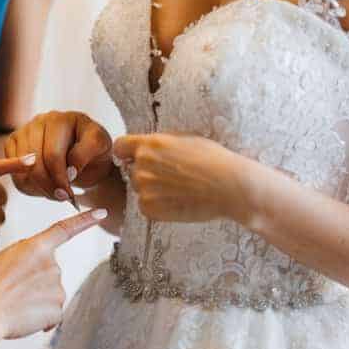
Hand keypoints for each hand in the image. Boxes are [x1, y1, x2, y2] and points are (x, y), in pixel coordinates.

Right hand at [0, 207, 107, 340]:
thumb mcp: (3, 258)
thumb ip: (26, 256)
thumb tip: (36, 267)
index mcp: (35, 247)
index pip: (65, 229)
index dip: (85, 220)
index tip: (101, 213)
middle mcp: (51, 264)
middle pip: (51, 272)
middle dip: (36, 282)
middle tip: (14, 290)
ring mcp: (56, 286)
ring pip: (52, 294)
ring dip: (38, 301)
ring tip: (15, 304)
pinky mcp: (57, 309)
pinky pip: (53, 314)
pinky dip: (42, 319)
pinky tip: (25, 318)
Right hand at [4, 111, 114, 201]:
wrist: (86, 152)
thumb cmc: (94, 150)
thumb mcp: (99, 148)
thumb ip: (84, 154)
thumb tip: (68, 171)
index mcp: (60, 119)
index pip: (52, 155)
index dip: (60, 179)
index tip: (70, 195)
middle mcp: (39, 121)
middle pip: (34, 163)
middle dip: (49, 185)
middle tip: (62, 198)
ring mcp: (24, 131)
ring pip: (21, 169)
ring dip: (38, 188)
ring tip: (56, 193)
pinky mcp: (14, 144)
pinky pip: (13, 172)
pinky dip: (27, 186)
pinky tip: (44, 188)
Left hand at [112, 133, 255, 224]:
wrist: (228, 186)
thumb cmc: (212, 159)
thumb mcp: (184, 139)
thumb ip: (159, 144)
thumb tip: (145, 148)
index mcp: (149, 144)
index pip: (120, 146)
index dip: (127, 152)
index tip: (134, 157)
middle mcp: (141, 165)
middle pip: (132, 169)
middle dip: (146, 172)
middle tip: (171, 177)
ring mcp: (144, 188)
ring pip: (140, 189)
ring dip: (152, 190)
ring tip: (178, 190)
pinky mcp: (149, 209)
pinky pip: (145, 206)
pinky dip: (158, 206)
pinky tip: (177, 201)